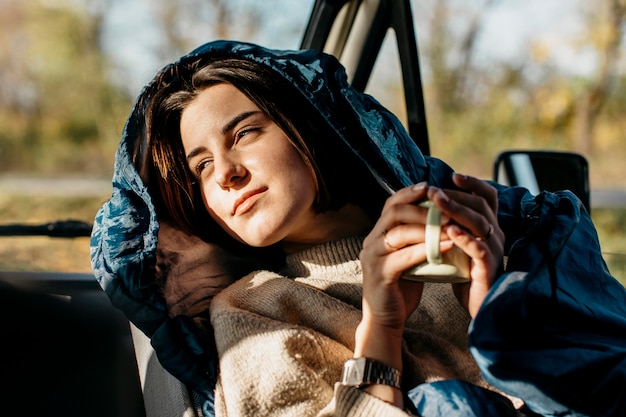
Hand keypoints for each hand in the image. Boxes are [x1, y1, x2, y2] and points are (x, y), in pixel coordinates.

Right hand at [357, 183, 432, 368]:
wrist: (385, 319)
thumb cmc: (401, 286)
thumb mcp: (407, 256)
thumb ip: (416, 238)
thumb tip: (440, 217)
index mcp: (377, 234)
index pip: (390, 204)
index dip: (409, 192)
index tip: (430, 186)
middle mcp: (371, 242)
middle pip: (393, 212)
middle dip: (421, 206)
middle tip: (445, 206)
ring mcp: (373, 258)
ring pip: (398, 233)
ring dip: (427, 227)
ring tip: (450, 224)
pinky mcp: (379, 275)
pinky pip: (404, 257)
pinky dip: (427, 249)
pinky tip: (447, 245)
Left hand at [428, 173, 503, 316]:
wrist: (479, 306)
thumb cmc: (466, 273)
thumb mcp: (460, 244)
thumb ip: (452, 224)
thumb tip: (430, 202)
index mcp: (489, 226)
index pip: (487, 196)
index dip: (473, 184)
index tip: (453, 176)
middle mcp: (496, 234)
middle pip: (480, 206)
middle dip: (455, 195)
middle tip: (433, 190)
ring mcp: (494, 251)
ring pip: (480, 224)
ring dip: (457, 211)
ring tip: (437, 202)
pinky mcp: (488, 269)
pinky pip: (480, 250)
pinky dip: (465, 239)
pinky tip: (450, 232)